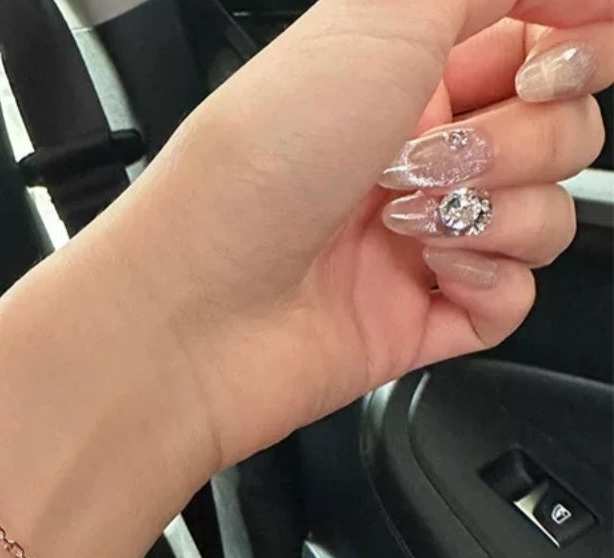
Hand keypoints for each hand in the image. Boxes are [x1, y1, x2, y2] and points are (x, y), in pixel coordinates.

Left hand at [88, 0, 611, 475]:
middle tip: (441, 150)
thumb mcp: (371, 17)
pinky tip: (427, 272)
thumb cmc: (251, 168)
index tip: (571, 40)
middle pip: (561, 123)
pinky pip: (515, 296)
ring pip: (548, 210)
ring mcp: (421, 237)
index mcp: (403, 70)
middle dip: (528, 132)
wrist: (193, 310)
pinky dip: (487, 281)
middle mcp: (416, 151)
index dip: (577, 32)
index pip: (537, 34)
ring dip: (500, 208)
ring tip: (407, 220)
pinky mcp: (422, 315)